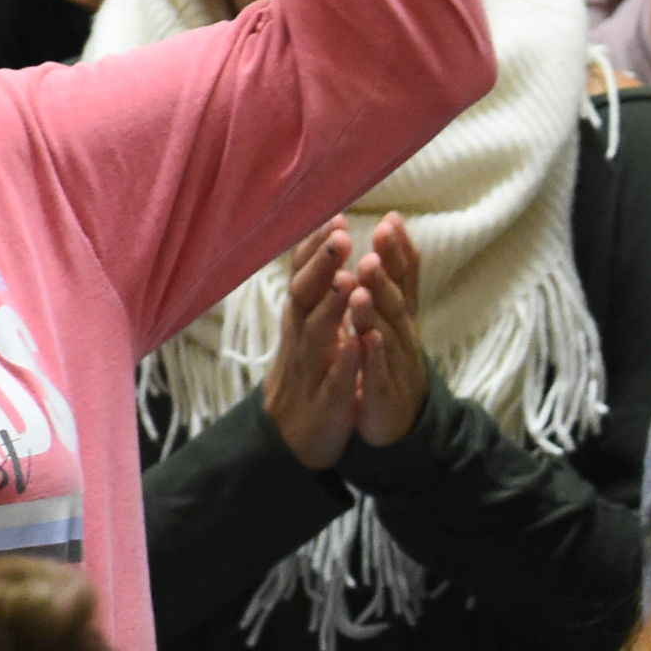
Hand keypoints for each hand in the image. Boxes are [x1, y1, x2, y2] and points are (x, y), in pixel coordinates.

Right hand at [262, 218, 363, 470]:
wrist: (292, 435)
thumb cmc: (307, 367)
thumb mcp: (310, 322)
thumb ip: (318, 281)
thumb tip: (327, 233)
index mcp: (301, 316)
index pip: (304, 274)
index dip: (316, 247)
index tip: (334, 215)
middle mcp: (301, 337)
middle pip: (305, 296)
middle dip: (322, 266)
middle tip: (341, 236)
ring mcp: (311, 368)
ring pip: (317, 334)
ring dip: (331, 307)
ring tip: (347, 281)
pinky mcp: (326, 401)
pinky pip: (334, 380)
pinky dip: (345, 362)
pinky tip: (358, 343)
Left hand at [352, 213, 429, 446]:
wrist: (399, 419)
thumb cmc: (390, 358)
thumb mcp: (393, 312)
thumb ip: (393, 272)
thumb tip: (391, 222)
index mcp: (400, 313)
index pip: (404, 277)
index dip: (398, 250)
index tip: (389, 220)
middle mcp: (402, 333)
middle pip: (394, 298)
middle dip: (384, 271)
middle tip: (375, 244)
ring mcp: (394, 362)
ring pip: (385, 331)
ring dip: (375, 307)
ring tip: (362, 286)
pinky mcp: (383, 391)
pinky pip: (377, 372)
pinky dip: (372, 355)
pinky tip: (366, 339)